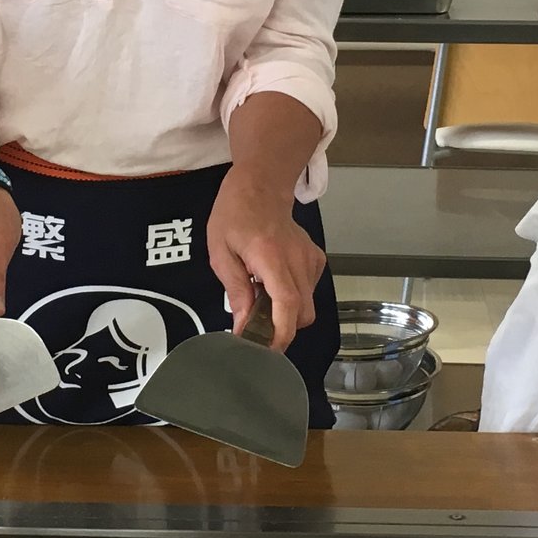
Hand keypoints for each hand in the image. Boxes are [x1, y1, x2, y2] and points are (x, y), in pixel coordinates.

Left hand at [206, 171, 324, 350]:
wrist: (261, 187)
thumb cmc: (234, 216)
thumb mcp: (221, 253)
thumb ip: (236, 291)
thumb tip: (244, 326)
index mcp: (270, 256)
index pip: (287, 304)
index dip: (280, 333)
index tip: (266, 349)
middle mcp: (297, 260)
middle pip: (303, 314)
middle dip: (282, 329)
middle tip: (256, 327)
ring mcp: (311, 259)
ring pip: (308, 306)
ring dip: (286, 314)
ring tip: (262, 298)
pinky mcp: (317, 259)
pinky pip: (309, 292)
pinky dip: (293, 298)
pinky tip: (274, 284)